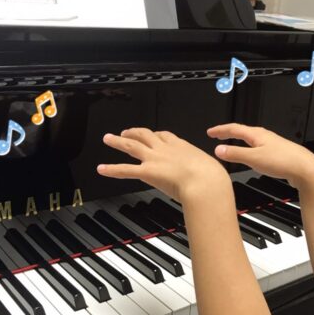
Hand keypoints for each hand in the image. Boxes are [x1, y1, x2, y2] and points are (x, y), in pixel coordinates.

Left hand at [97, 128, 229, 202]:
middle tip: (126, 132)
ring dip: (117, 141)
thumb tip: (211, 177)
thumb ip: (204, 170)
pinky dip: (111, 169)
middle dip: (134, 132)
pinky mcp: (147, 172)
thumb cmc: (212, 178)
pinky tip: (102, 169)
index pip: (165, 136)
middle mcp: (165, 149)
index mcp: (182, 146)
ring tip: (107, 138)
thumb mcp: (210, 169)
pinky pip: (125, 170)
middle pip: (145, 135)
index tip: (153, 134)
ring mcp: (154, 159)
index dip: (156, 135)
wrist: (205, 183)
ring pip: (131, 146)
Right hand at [207, 123, 313, 187]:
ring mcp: (271, 145)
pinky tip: (250, 157)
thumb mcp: (254, 159)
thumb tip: (219, 149)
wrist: (305, 169)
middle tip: (217, 135)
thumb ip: (235, 154)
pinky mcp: (277, 154)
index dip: (220, 130)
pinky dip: (248, 150)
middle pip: (242, 132)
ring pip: (251, 140)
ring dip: (238, 141)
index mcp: (257, 135)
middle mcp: (264, 137)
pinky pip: (257, 148)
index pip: (234, 129)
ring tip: (231, 145)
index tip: (210, 132)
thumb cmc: (283, 161)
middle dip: (228, 133)